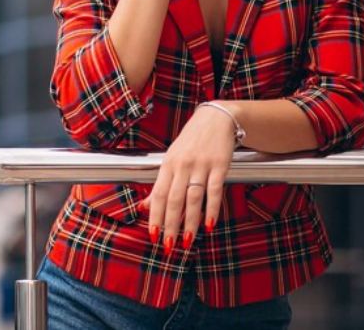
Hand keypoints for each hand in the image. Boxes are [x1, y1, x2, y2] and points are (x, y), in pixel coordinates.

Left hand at [143, 105, 235, 253]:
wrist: (215, 118)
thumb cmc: (191, 141)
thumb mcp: (172, 159)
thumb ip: (161, 184)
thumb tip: (144, 207)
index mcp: (168, 164)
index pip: (159, 195)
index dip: (155, 216)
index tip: (153, 235)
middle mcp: (182, 166)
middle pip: (174, 200)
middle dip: (170, 225)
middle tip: (169, 245)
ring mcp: (201, 165)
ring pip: (193, 198)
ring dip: (190, 222)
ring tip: (187, 241)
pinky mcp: (219, 165)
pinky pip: (214, 190)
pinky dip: (212, 209)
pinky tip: (210, 224)